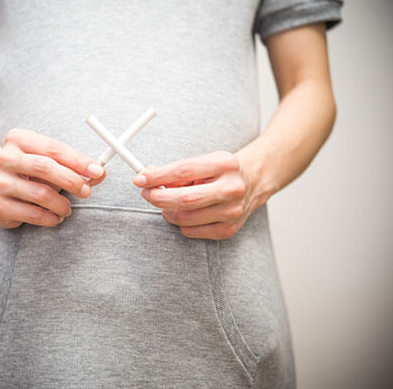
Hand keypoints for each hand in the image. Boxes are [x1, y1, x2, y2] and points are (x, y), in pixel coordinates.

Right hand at [0, 128, 105, 228]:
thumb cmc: (31, 173)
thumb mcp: (53, 163)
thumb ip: (75, 167)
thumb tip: (100, 173)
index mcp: (18, 139)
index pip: (53, 148)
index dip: (78, 160)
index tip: (98, 170)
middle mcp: (3, 157)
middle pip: (44, 167)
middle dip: (71, 180)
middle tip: (86, 191)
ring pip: (40, 193)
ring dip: (61, 204)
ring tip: (67, 209)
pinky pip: (32, 214)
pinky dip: (50, 218)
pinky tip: (55, 217)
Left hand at [132, 151, 257, 239]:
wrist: (253, 182)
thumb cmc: (221, 171)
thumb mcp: (203, 162)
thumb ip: (176, 171)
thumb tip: (147, 178)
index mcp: (224, 164)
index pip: (183, 170)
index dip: (157, 176)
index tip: (139, 179)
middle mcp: (231, 188)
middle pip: (185, 199)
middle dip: (158, 197)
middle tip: (146, 193)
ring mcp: (232, 212)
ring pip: (184, 218)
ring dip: (167, 211)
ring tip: (168, 202)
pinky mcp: (228, 230)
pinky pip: (190, 231)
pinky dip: (180, 223)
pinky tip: (186, 212)